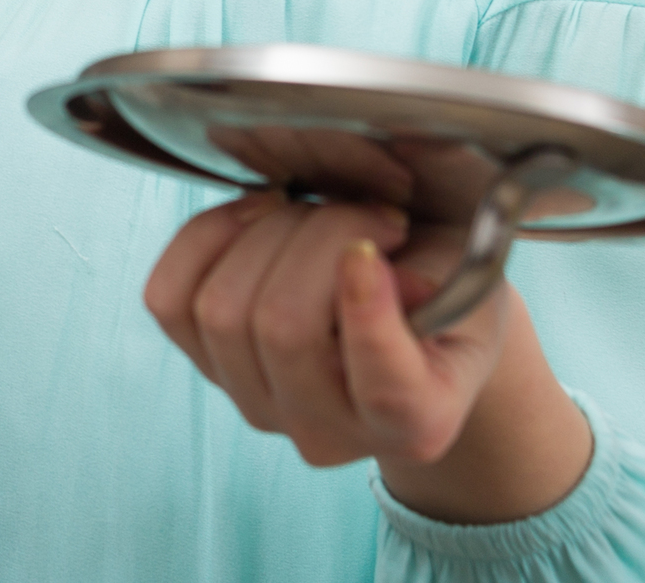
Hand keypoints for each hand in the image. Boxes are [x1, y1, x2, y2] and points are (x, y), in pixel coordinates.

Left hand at [143, 191, 591, 526]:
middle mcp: (330, 431)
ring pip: (221, 309)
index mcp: (418, 421)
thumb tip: (375, 270)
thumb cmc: (448, 298)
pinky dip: (206, 239)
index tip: (370, 251)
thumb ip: (445, 277)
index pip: (385, 388)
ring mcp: (261, 408)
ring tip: (317, 212)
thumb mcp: (474, 281)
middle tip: (370, 213)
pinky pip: (170, 300)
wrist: (417, 330)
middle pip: (282, 327)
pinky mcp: (212, 371)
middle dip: (320, 237)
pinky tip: (259, 214)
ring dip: (268, 231)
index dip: (367, 313)